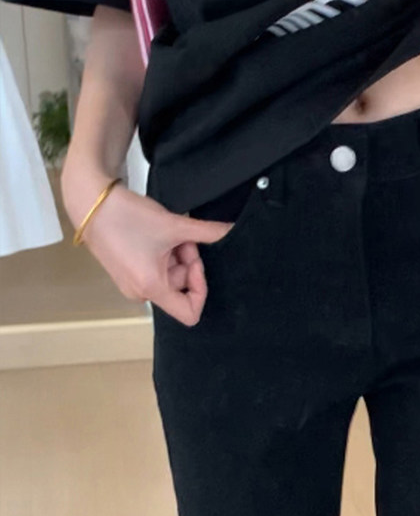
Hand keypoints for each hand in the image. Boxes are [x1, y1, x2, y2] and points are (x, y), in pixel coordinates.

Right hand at [71, 181, 232, 325]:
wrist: (89, 201)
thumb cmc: (127, 216)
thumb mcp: (173, 225)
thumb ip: (207, 232)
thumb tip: (233, 230)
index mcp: (151, 289)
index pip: (190, 314)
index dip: (200, 289)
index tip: (196, 262)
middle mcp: (141, 293)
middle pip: (181, 290)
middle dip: (188, 262)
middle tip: (184, 238)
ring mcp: (133, 284)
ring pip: (170, 278)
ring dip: (177, 256)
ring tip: (170, 232)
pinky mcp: (127, 273)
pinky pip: (156, 272)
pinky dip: (165, 255)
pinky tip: (160, 236)